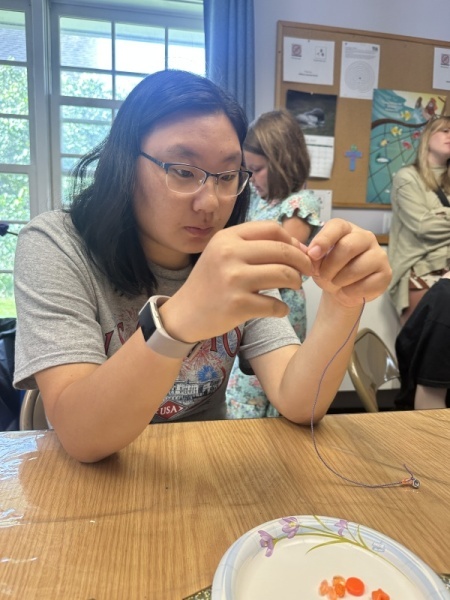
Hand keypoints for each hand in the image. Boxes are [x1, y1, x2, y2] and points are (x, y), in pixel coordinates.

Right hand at [160, 221, 312, 341]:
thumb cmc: (211, 283)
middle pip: (283, 251)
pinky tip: (280, 309)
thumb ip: (254, 245)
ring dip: (296, 283)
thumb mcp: (223, 253)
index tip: (301, 253)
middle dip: (302, 262)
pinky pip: (275, 304)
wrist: (184, 313)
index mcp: (227, 237)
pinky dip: (283, 308)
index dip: (293, 241)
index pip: (272, 229)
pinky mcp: (237, 304)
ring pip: (284, 275)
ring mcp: (233, 279)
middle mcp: (229, 254)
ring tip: (294, 287)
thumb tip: (299, 246)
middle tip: (307, 272)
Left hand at [305, 219, 391, 307]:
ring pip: (357, 268)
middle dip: (330, 266)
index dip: (323, 240)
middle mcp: (365, 237)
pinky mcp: (386, 273)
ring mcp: (379, 254)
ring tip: (336, 283)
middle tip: (323, 276)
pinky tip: (348, 290)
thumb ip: (309, 254)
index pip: (337, 226)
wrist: (342, 290)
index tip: (312, 254)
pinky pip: (366, 285)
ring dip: (340, 280)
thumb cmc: (329, 269)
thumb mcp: (315, 261)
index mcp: (346, 229)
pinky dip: (351, 292)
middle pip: (347, 247)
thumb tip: (304, 251)